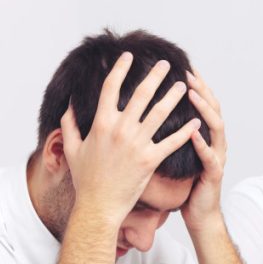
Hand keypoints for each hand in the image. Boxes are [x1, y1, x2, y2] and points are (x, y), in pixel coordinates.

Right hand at [60, 52, 200, 226]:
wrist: (98, 207)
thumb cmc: (85, 180)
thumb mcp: (72, 150)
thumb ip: (69, 125)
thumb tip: (68, 107)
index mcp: (100, 123)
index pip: (111, 87)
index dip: (120, 68)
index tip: (129, 57)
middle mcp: (120, 129)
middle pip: (141, 94)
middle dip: (155, 76)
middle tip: (166, 64)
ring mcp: (136, 144)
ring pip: (160, 113)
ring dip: (173, 97)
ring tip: (183, 86)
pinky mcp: (149, 160)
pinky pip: (171, 142)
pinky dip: (184, 131)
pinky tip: (195, 122)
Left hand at [181, 70, 227, 233]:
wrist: (199, 213)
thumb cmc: (184, 184)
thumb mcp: (176, 154)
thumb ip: (169, 134)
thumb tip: (147, 114)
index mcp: (202, 135)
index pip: (199, 103)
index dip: (192, 85)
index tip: (178, 67)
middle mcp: (213, 141)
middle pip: (211, 108)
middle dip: (200, 88)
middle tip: (187, 72)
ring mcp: (216, 156)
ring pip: (215, 126)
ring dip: (204, 109)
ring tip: (192, 95)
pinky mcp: (214, 173)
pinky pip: (210, 156)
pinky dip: (202, 144)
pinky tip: (193, 133)